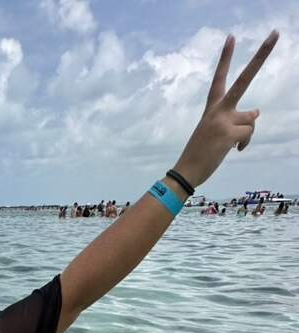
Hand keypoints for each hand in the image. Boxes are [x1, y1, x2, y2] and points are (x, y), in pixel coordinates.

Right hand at [174, 30, 278, 188]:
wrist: (186, 171)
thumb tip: (257, 112)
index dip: (225, 57)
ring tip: (232, 143)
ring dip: (245, 133)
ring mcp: (223, 120)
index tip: (231, 36)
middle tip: (275, 34)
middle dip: (261, 56)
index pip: (219, 77)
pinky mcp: (228, 134)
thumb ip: (236, 118)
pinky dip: (244, 143)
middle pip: (244, 79)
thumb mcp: (216, 131)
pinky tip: (233, 149)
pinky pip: (248, 134)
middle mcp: (218, 109)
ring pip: (250, 119)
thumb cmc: (201, 152)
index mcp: (212, 107)